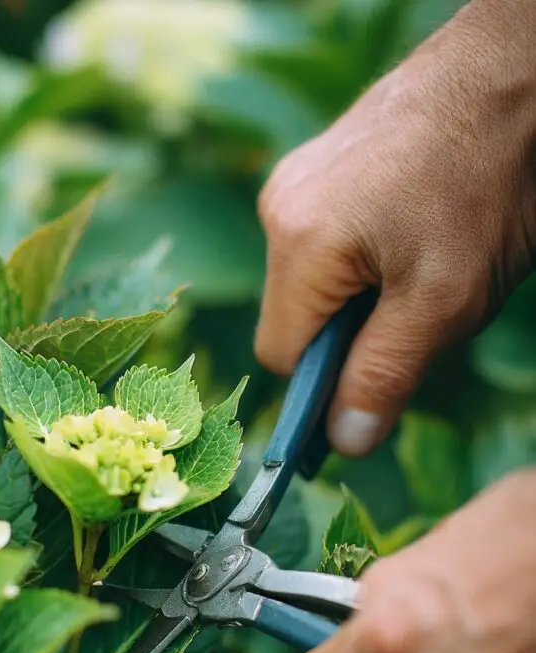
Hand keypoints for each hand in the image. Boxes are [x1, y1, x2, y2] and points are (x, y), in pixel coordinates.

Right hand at [255, 0, 535, 456]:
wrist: (515, 69)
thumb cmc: (486, 180)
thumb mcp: (444, 302)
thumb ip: (384, 376)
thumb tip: (343, 441)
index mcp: (300, 244)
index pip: (281, 358)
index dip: (324, 385)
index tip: (372, 389)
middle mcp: (282, 207)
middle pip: (294, 318)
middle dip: (348, 336)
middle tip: (417, 316)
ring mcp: (301, 178)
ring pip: (312, 282)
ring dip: (361, 297)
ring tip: (423, 266)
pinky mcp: (323, 162)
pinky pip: (326, 242)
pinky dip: (364, 259)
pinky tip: (413, 235)